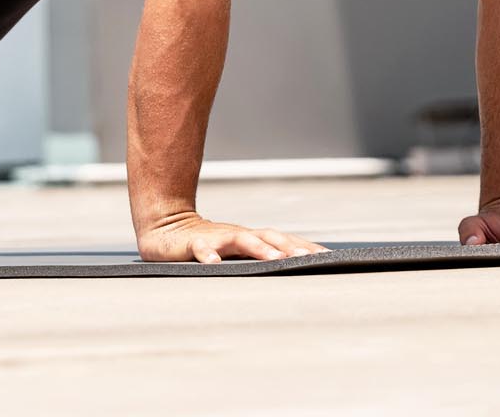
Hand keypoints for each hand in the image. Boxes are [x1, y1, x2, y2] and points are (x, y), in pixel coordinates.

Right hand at [137, 213, 330, 262]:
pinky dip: (209, 254)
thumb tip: (293, 270)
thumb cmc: (210, 246)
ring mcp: (218, 237)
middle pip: (270, 237)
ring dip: (260, 248)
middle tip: (310, 259)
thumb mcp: (238, 253)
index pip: (286, 241)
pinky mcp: (195, 243)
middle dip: (292, 247)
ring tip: (276, 259)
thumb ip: (260, 259)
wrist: (168, 229)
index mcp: (253, 239)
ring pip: (242, 239)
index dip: (307, 248)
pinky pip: (202, 248)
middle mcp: (240, 235)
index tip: (331, 257)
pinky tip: (214, 264)